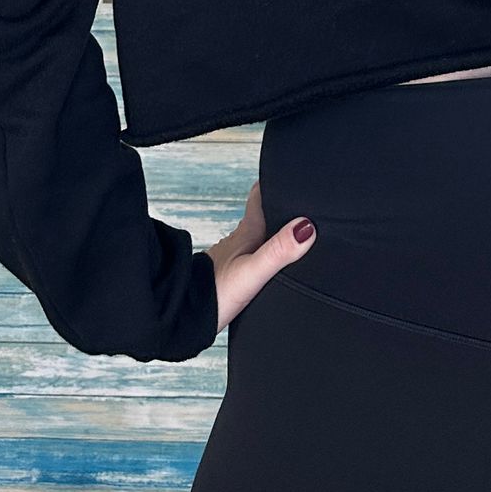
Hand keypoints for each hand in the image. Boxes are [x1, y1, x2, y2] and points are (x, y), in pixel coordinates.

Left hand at [208, 180, 315, 333]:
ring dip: (271, 236)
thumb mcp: (253, 272)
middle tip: (296, 204)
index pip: (259, 197)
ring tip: (289, 237)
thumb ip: (279, 250)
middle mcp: (238, 243)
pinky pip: (250, 261)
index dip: (272, 183)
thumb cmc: (215, 294)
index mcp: (246, 234)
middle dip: (278, 210)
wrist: (184, 319)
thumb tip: (306, 227)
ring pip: (256, 240)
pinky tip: (269, 271)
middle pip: (261, 218)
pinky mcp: (229, 279)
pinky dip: (262, 260)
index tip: (286, 172)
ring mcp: (232, 260)